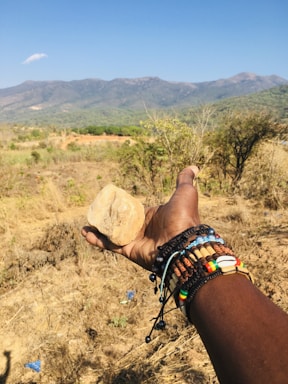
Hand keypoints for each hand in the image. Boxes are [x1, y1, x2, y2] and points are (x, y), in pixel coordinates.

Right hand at [81, 165, 199, 269]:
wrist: (182, 242)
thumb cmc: (184, 217)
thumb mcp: (185, 193)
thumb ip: (185, 180)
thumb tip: (193, 167)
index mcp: (152, 217)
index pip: (133, 210)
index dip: (122, 206)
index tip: (111, 200)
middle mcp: (142, 230)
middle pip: (120, 223)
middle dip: (108, 219)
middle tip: (95, 211)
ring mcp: (134, 241)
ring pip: (112, 234)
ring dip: (98, 229)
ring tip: (86, 223)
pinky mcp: (128, 250)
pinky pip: (109, 245)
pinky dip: (96, 240)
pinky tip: (84, 232)